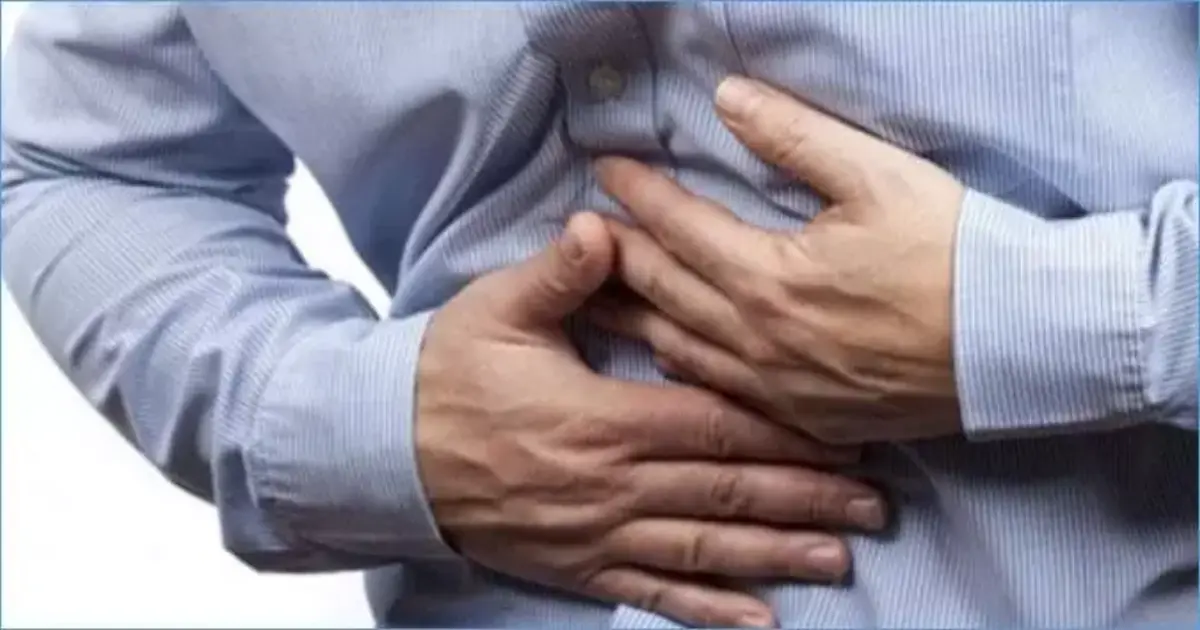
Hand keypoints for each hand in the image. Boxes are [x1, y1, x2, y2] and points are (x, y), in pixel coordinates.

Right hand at [417, 213, 887, 627]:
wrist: (387, 453)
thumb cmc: (447, 375)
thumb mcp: (495, 311)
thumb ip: (558, 275)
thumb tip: (602, 228)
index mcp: (604, 418)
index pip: (716, 426)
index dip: (786, 433)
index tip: (846, 435)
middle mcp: (612, 484)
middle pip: (728, 493)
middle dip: (807, 499)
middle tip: (875, 506)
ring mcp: (597, 534)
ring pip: (704, 549)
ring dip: (777, 555)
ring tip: (840, 560)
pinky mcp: (578, 567)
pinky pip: (651, 593)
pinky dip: (707, 610)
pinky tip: (756, 622)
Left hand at [588, 76, 964, 445]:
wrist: (1018, 344)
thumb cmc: (954, 252)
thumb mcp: (877, 177)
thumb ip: (794, 137)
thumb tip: (728, 99)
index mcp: (768, 276)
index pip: (677, 226)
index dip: (637, 193)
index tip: (604, 168)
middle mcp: (757, 338)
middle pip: (663, 289)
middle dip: (614, 255)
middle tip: (576, 234)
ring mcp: (775, 384)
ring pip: (677, 345)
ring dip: (631, 314)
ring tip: (592, 297)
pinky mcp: (801, 414)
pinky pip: (719, 388)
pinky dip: (680, 362)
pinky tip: (665, 352)